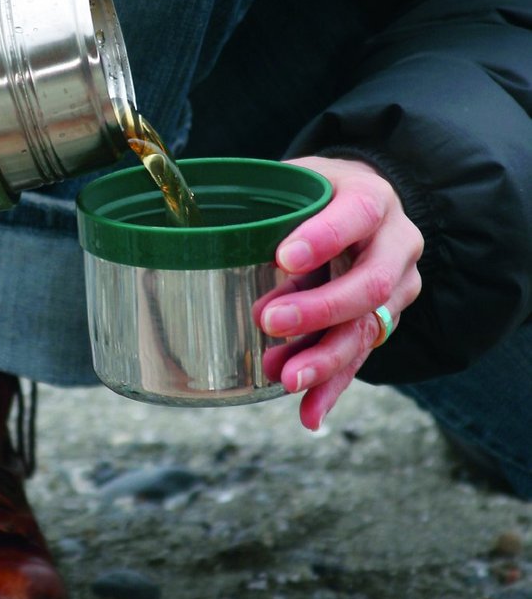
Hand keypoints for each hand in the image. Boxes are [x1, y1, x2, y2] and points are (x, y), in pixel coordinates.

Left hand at [252, 157, 422, 429]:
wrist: (362, 207)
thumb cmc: (315, 195)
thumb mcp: (297, 185)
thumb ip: (268, 209)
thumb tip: (201, 235)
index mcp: (372, 200)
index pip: (357, 216)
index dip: (324, 238)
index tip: (283, 257)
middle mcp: (396, 244)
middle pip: (369, 285)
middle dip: (319, 310)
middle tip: (269, 321)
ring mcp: (397, 287)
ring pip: (367, 330)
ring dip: (323, 359)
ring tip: (284, 377)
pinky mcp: (383, 322)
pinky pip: (359, 359)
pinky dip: (331, 388)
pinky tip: (309, 413)